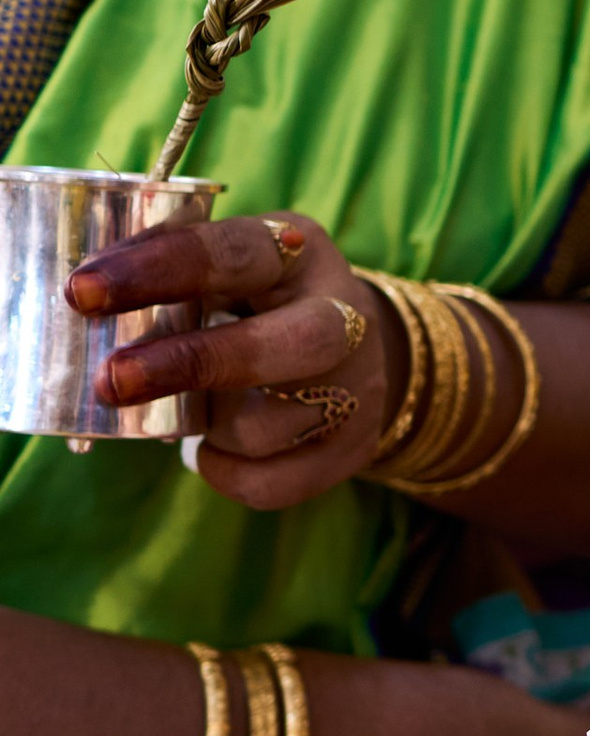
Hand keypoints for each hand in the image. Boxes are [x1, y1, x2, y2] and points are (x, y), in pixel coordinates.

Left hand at [70, 207, 389, 504]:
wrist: (353, 350)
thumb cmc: (258, 302)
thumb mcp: (229, 268)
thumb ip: (175, 277)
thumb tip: (87, 305)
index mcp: (298, 251)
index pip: (232, 254)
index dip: (156, 271)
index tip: (85, 293)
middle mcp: (344, 316)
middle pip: (278, 346)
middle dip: (190, 365)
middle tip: (113, 381)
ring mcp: (358, 386)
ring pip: (266, 427)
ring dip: (208, 425)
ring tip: (189, 413)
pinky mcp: (355, 446)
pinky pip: (273, 483)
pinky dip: (226, 473)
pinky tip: (212, 451)